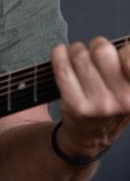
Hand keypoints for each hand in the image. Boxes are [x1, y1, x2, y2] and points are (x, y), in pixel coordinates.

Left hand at [52, 37, 129, 156]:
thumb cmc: (112, 101)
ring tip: (77, 55)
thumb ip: (127, 65)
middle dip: (95, 45)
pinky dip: (58, 55)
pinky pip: (62, 68)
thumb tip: (123, 45)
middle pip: (101, 50)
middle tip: (94, 52)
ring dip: (76, 50)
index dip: (123, 50)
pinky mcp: (76, 106)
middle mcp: (123, 100)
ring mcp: (99, 104)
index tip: (118, 54)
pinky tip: (60, 53)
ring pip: (80, 56)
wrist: (91, 135)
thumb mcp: (128, 88)